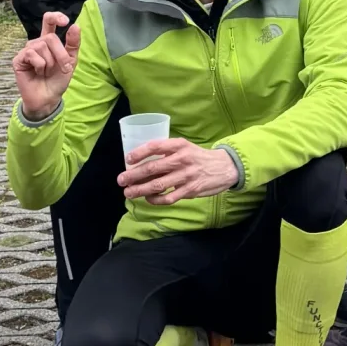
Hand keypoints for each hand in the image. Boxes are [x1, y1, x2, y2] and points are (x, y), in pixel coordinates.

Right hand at [12, 12, 79, 120]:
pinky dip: (39, 65)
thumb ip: (73, 44)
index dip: (56, 17)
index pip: (49, 21)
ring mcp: (27, 51)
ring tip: (46, 72)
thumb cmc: (58, 80)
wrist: (48, 98)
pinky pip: (31, 54)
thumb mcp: (71, 61)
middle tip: (63, 68)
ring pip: (42, 46)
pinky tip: (37, 72)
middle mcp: (37, 43)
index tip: (65, 22)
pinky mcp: (18, 59)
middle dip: (61, 54)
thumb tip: (75, 25)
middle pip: (51, 37)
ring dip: (50, 62)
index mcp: (49, 41)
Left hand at [118, 137, 237, 203]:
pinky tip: (148, 199)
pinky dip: (156, 200)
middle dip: (133, 175)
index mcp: (179, 145)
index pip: (155, 146)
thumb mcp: (185, 148)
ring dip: (140, 189)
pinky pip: (168, 198)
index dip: (139, 153)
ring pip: (158, 185)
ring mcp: (186, 176)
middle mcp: (182, 159)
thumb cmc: (199, 157)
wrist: (225, 167)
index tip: (128, 160)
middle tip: (121, 180)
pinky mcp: (190, 190)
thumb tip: (142, 162)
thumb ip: (167, 153)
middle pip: (152, 168)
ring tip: (129, 192)